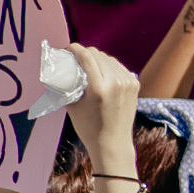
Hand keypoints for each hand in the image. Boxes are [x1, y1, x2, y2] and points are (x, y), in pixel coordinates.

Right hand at [64, 46, 139, 169]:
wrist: (113, 144)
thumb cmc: (89, 128)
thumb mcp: (72, 105)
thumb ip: (67, 85)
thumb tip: (59, 70)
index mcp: (99, 88)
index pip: (87, 57)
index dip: (75, 49)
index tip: (68, 49)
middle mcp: (116, 83)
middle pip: (98, 55)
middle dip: (85, 52)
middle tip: (75, 57)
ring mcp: (127, 83)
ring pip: (110, 59)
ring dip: (98, 58)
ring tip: (88, 63)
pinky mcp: (134, 85)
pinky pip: (119, 67)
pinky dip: (110, 66)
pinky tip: (102, 70)